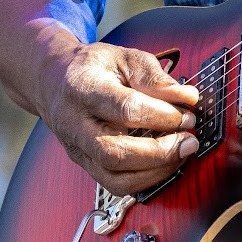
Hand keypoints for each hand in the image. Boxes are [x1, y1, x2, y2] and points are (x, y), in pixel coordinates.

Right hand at [36, 39, 200, 195]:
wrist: (52, 81)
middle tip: (189, 141)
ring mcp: (77, 148)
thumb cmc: (92, 67)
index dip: (162, 115)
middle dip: (160, 152)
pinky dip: (145, 179)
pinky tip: (164, 163)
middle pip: (115, 152)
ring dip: (155, 171)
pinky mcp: (84, 164)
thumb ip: (155, 77)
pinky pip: (114, 184)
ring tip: (181, 154)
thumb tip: (187, 98)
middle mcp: (75, 123)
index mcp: (84, 88)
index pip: (125, 108)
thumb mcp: (123, 57)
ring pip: (114, 177)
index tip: (188, 113)